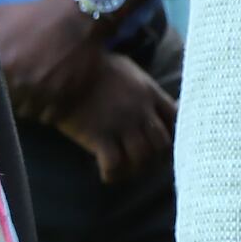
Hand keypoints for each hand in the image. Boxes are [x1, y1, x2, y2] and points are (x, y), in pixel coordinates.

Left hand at [0, 0, 103, 113]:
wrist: (77, 16)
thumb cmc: (35, 15)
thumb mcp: (1, 13)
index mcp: (1, 63)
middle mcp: (19, 82)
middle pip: (5, 106)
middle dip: (7, 99)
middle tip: (12, 90)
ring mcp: (43, 93)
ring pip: (26, 114)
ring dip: (26, 107)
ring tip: (28, 97)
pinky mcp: (64, 98)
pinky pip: (47, 118)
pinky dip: (45, 112)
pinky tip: (45, 100)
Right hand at [48, 50, 173, 182]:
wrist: (64, 69)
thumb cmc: (94, 67)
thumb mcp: (128, 69)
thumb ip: (144, 86)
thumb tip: (156, 100)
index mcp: (149, 92)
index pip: (176, 119)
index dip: (174, 134)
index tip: (163, 143)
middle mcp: (140, 110)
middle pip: (162, 144)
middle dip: (156, 158)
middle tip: (144, 163)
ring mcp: (121, 124)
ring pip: (142, 158)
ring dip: (136, 169)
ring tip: (126, 170)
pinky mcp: (99, 136)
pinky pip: (114, 164)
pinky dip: (113, 174)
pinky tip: (107, 175)